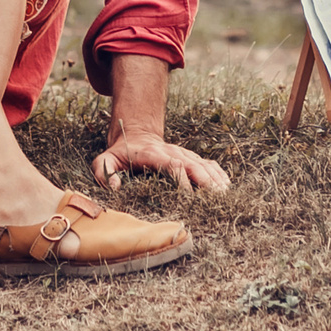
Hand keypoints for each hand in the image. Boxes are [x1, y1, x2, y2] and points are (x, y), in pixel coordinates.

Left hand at [91, 121, 230, 192]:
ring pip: (203, 164)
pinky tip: (226, 185)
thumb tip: (114, 186)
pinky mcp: (189, 157)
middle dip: (205, 180)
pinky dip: (218, 173)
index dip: (182, 179)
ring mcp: (182, 154)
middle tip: (216, 197)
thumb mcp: (106, 160)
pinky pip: (207, 163)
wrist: (136, 133)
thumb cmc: (120, 152)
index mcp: (153, 155)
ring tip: (225, 194)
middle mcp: (172, 152)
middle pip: (193, 164)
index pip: (172, 164)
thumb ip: (103, 171)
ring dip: (215, 178)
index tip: (189, 195)